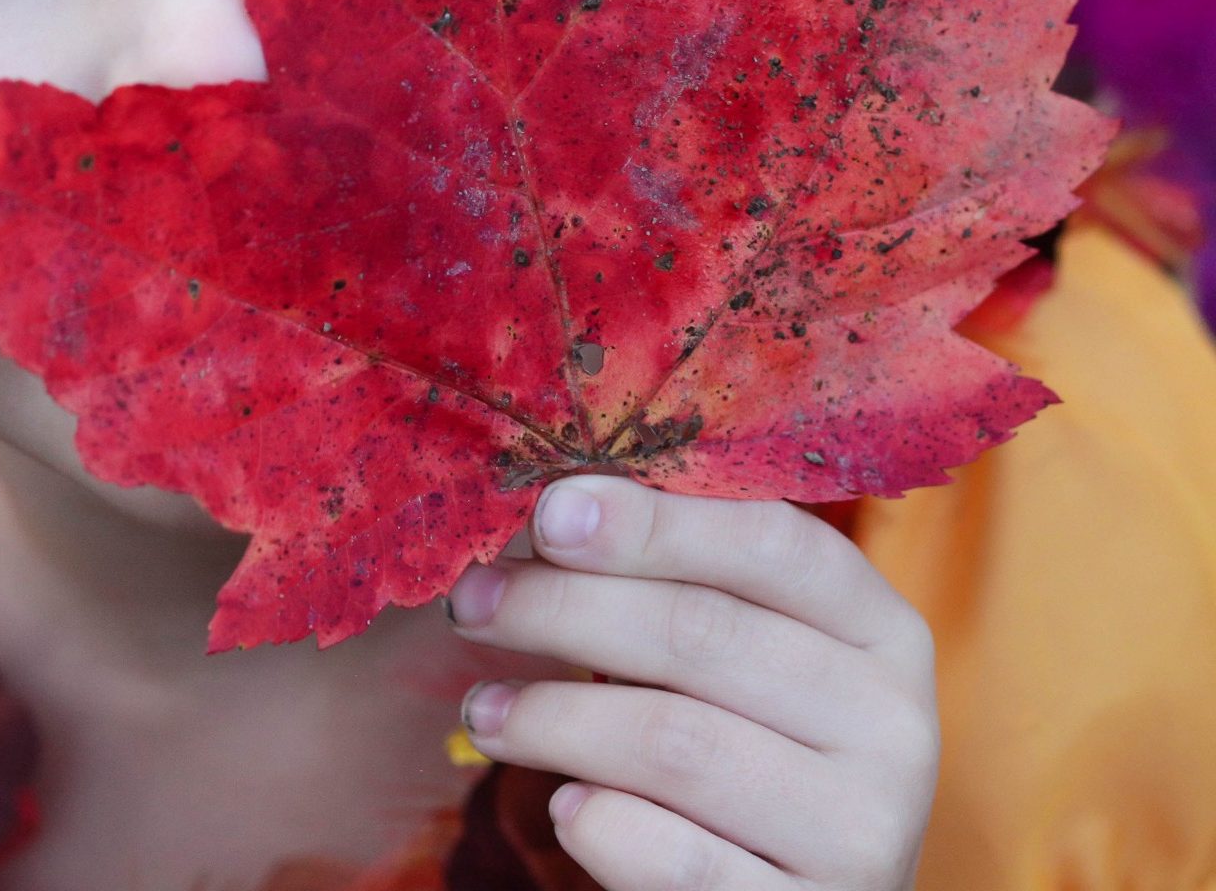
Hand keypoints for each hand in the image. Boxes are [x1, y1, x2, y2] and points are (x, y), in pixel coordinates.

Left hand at [444, 475, 937, 889]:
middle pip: (702, 634)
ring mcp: (862, 833)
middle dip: (563, 608)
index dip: (651, 521)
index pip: (770, 541)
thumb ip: (673, 573)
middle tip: (471, 603)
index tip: (547, 512)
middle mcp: (892, 725)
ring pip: (676, 743)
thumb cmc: (746, 735)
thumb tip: (555, 508)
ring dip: (554, 717)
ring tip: (483, 711)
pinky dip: (600, 822)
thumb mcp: (740, 645)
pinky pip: (675, 860)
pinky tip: (563, 803)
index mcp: (880, 627)